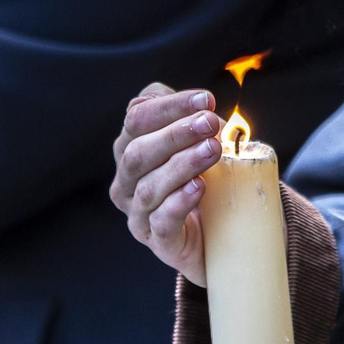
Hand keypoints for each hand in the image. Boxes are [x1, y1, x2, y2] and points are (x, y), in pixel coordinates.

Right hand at [110, 84, 225, 287]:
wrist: (218, 237)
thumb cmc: (204, 182)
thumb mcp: (196, 145)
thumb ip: (188, 118)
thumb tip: (197, 104)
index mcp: (129, 150)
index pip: (137, 119)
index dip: (169, 106)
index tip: (205, 100)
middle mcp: (126, 182)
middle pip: (136, 153)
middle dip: (175, 134)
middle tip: (210, 123)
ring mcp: (139, 215)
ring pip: (149, 187)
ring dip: (182, 164)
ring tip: (212, 150)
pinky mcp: (159, 243)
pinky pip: (162, 222)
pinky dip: (178, 202)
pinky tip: (198, 187)